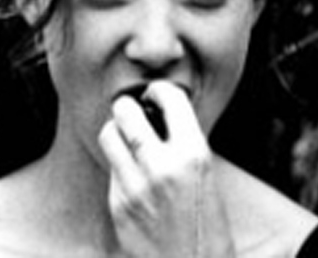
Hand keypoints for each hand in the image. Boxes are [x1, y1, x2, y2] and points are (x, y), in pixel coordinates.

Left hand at [98, 81, 234, 257]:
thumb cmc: (209, 228)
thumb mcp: (207, 177)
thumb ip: (183, 143)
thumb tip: (159, 114)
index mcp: (193, 155)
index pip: (169, 99)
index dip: (160, 90)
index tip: (156, 94)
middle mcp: (161, 167)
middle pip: (125, 111)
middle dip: (128, 105)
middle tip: (134, 109)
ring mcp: (135, 187)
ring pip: (108, 134)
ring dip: (117, 130)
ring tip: (129, 137)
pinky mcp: (117, 205)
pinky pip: (111, 168)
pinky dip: (119, 162)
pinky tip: (133, 173)